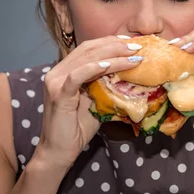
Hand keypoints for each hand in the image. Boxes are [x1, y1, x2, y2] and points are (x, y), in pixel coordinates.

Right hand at [33, 36, 142, 169]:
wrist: (60, 151)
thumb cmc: (78, 128)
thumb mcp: (97, 101)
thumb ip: (107, 85)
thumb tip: (131, 75)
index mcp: (66, 71)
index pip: (89, 48)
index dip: (110, 42)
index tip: (131, 41)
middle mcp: (58, 72)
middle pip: (89, 49)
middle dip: (115, 45)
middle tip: (137, 46)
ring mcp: (56, 81)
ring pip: (86, 59)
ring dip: (112, 55)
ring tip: (132, 55)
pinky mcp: (58, 94)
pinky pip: (77, 75)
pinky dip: (94, 68)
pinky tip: (110, 65)